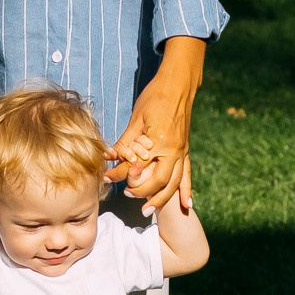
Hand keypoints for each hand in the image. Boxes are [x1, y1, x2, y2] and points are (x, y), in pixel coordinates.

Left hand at [106, 38, 204, 214]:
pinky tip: (186, 204)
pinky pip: (187, 174)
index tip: (106, 179)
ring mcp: (182, 151)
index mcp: (160, 140)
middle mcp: (174, 149)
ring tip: (148, 210)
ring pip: (174, 182)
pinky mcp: (186, 150)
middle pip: (159, 180)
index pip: (138, 165)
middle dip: (142, 192)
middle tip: (125, 196)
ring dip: (162, 198)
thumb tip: (108, 157)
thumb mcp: (136, 118)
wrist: (178, 84)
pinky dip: (186, 190)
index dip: (121, 174)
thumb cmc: (155, 97)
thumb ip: (125, 141)